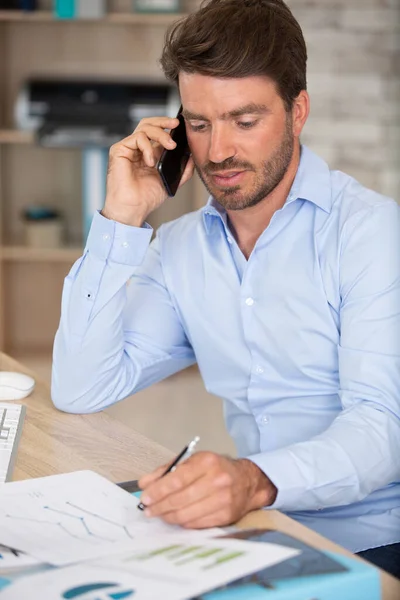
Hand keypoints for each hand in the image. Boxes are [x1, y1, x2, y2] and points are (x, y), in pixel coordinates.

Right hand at [102, 116, 193, 226]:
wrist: (133, 209)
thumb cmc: (146, 198)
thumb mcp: (171, 181)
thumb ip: (183, 170)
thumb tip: (193, 156)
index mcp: (148, 154)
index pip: (157, 133)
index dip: (168, 127)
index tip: (182, 126)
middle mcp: (137, 149)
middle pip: (148, 124)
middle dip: (164, 121)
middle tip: (176, 124)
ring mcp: (128, 149)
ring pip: (144, 128)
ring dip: (160, 134)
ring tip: (170, 146)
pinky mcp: (119, 150)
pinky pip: (136, 138)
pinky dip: (147, 147)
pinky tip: (151, 162)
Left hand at [138, 452, 276, 528]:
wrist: (247, 481)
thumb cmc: (215, 469)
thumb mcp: (192, 461)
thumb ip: (166, 471)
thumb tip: (144, 483)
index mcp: (207, 462)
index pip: (177, 479)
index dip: (158, 490)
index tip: (145, 498)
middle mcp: (217, 480)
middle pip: (180, 499)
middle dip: (160, 506)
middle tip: (148, 510)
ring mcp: (223, 500)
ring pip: (186, 514)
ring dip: (168, 516)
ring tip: (160, 514)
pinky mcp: (225, 516)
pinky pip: (196, 524)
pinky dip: (182, 522)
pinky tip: (176, 518)